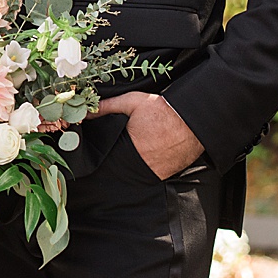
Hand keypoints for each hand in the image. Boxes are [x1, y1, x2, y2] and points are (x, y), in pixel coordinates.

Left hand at [88, 91, 203, 179]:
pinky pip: (152, 174)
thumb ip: (107, 107)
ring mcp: (155, 171)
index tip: (99, 152)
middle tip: (120, 151)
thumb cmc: (161, 110)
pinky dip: (148, 167)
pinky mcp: (167, 174)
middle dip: (117, 161)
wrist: (193, 119)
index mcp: (127, 146)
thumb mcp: (131, 102)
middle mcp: (140, 163)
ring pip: (136, 173)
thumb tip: (85, 111)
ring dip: (133, 166)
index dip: (102, 155)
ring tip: (135, 153)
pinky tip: (149, 156)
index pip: (107, 157)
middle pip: (120, 167)